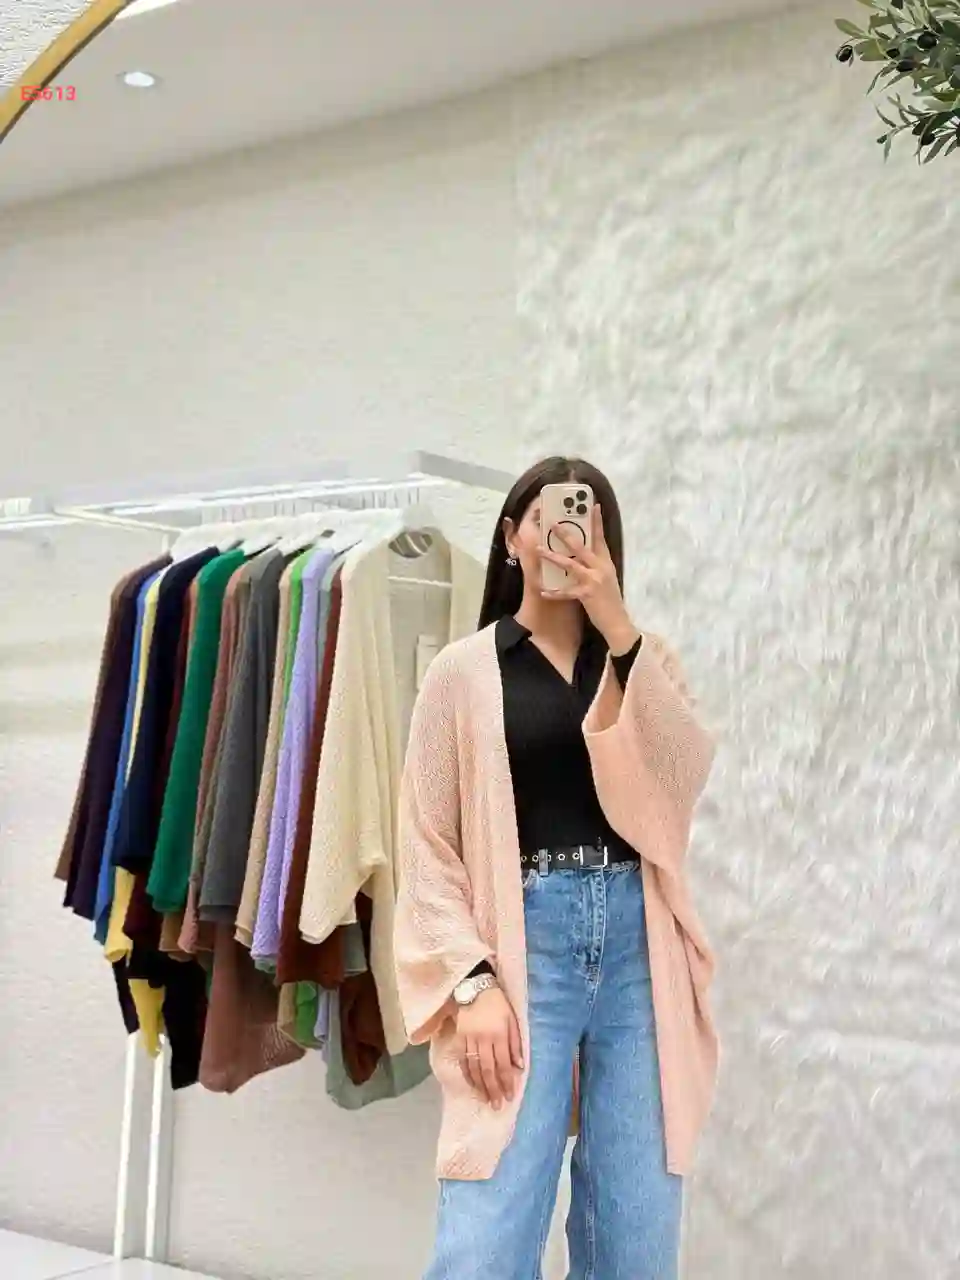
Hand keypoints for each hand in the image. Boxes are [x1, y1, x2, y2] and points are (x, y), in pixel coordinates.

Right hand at [455, 986, 523, 1109]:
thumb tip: (520, 1066)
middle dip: (494, 1089)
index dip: (507, 1082)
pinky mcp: (459, 1038)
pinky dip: (467, 1074)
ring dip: (480, 1086)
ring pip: (475, 1068)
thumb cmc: (498, 1003)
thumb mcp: (512, 1019)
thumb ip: (516, 1043)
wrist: (475, 987)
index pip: (504, 1064)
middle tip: (497, 1105)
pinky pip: (463, 1060)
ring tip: (486, 1100)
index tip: (510, 1096)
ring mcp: (469, 1039)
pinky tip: (472, 1084)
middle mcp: (484, 1039)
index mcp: (499, 1034)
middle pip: (488, 1070)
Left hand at [538, 506, 640, 653]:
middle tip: (552, 524)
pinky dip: (554, 592)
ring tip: (538, 549)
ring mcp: (593, 580)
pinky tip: (543, 591)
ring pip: (570, 564)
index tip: (593, 505)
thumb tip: (584, 555)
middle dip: (565, 534)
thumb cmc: (610, 600)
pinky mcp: (586, 594)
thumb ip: (596, 566)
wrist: (617, 622)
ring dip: (552, 556)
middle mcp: (600, 568)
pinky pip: (565, 591)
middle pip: (581, 546)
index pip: (600, 538)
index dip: (597, 521)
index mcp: (606, 562)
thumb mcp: (607, 578)